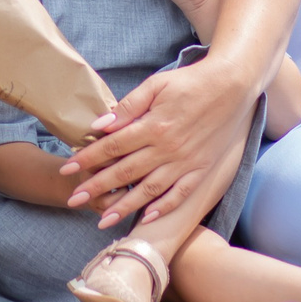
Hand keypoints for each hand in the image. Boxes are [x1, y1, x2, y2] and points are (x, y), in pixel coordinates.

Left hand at [60, 53, 254, 228]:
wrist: (233, 86)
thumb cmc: (191, 81)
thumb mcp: (157, 85)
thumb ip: (128, 107)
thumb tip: (100, 125)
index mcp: (153, 125)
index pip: (112, 146)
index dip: (88, 158)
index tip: (67, 169)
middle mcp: (168, 148)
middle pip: (125, 172)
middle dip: (97, 187)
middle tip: (74, 200)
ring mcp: (186, 162)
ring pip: (149, 190)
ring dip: (124, 206)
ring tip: (102, 220)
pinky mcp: (202, 169)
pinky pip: (181, 194)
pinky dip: (164, 207)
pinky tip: (147, 217)